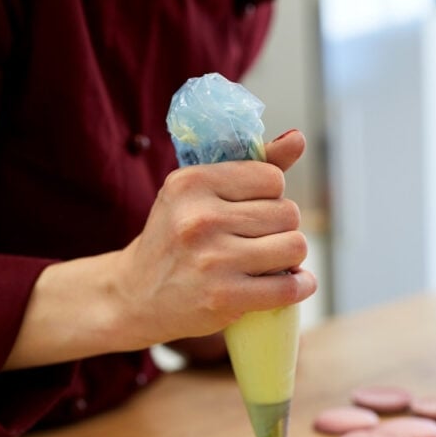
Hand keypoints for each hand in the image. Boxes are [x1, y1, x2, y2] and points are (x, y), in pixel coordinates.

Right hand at [115, 129, 317, 347]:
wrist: (135, 296)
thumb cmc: (176, 239)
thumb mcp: (197, 194)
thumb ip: (251, 166)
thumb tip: (298, 139)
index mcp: (191, 183)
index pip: (272, 179)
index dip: (269, 197)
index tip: (250, 212)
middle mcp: (199, 218)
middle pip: (288, 213)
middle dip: (280, 228)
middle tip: (256, 242)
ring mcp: (212, 260)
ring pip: (295, 246)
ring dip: (290, 257)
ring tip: (269, 262)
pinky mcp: (224, 297)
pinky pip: (289, 286)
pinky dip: (300, 286)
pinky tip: (292, 283)